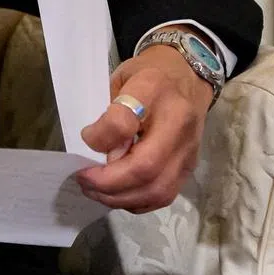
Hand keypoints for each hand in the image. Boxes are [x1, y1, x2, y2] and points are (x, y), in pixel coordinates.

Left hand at [76, 41, 213, 213]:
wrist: (188, 75)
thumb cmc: (147, 73)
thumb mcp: (121, 77)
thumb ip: (110, 111)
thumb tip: (99, 151)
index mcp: (153, 89)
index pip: (124, 121)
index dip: (100, 137)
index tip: (85, 137)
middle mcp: (177, 122)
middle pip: (144, 166)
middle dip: (108, 182)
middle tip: (83, 179)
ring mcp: (187, 148)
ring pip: (157, 189)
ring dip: (120, 197)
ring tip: (95, 191)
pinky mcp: (190, 166)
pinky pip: (165, 195)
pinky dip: (137, 201)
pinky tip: (117, 195)